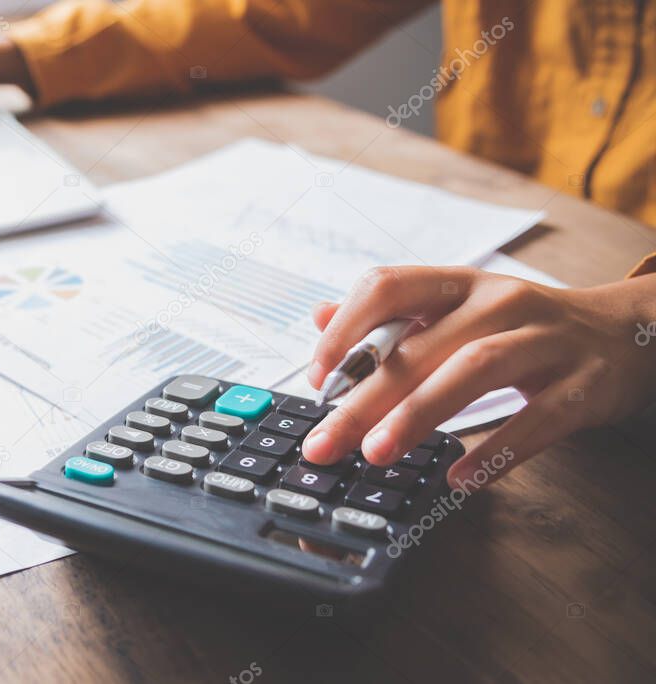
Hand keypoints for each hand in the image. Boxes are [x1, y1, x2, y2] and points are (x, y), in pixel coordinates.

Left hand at [302, 266, 655, 487]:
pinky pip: (537, 420)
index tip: (317, 378)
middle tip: (325, 442)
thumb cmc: (523, 327)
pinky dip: (496, 451)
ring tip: (377, 454)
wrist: (627, 333)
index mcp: (459, 284)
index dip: (345, 329)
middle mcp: (499, 302)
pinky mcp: (584, 387)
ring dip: (419, 413)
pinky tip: (457, 479)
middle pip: (420, 345)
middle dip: (363, 397)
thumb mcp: (458, 310)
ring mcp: (545, 341)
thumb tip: (319, 316)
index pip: (389, 285)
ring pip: (474, 370)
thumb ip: (392, 316)